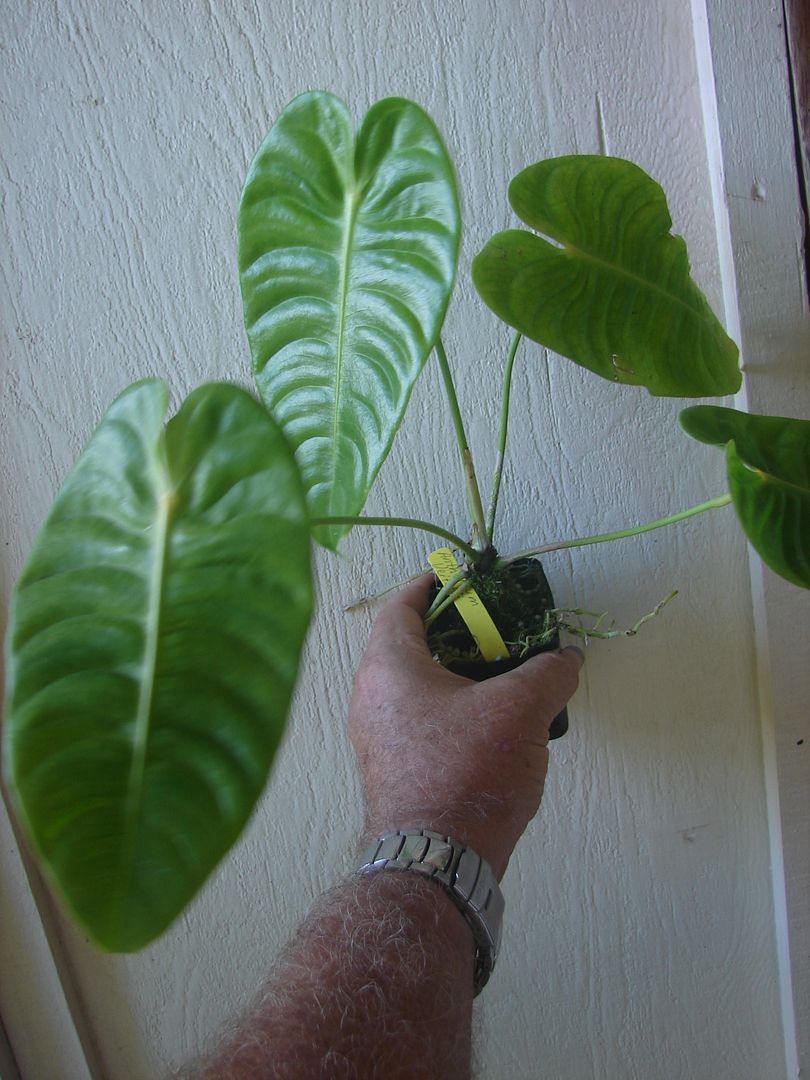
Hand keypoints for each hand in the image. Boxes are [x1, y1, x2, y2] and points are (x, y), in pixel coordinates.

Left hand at [348, 575, 582, 878]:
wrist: (437, 862)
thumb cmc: (466, 773)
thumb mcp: (520, 710)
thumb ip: (548, 673)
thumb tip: (567, 658)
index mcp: (388, 667)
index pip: (399, 605)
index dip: (431, 584)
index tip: (460, 577)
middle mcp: (370, 698)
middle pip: (406, 645)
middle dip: (451, 632)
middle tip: (493, 628)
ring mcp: (375, 738)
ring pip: (413, 687)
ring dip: (453, 675)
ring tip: (501, 677)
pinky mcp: (391, 771)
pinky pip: (417, 722)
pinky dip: (450, 711)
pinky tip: (491, 725)